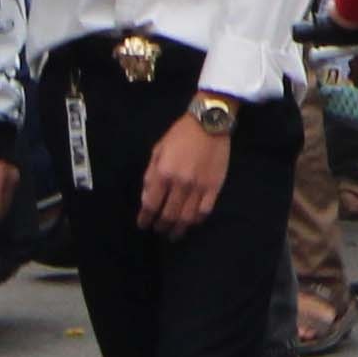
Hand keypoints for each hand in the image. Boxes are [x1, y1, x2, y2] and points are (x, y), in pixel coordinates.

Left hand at [137, 112, 229, 236]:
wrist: (209, 123)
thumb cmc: (180, 135)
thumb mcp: (157, 151)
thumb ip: (150, 175)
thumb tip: (146, 199)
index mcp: (163, 173)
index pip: (150, 205)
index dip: (145, 219)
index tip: (143, 225)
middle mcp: (180, 183)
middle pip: (168, 214)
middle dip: (161, 226)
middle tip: (159, 230)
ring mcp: (199, 186)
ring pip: (187, 216)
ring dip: (179, 228)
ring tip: (175, 233)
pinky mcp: (214, 185)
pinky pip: (205, 209)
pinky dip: (197, 219)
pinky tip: (192, 221)